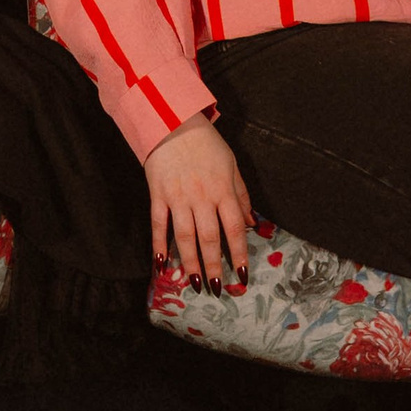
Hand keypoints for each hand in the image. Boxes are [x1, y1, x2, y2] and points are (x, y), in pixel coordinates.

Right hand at [145, 114, 251, 293]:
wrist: (173, 122)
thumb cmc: (206, 144)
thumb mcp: (232, 165)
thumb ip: (241, 195)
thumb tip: (252, 223)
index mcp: (223, 190)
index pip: (234, 228)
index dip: (239, 253)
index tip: (243, 274)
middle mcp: (202, 197)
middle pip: (210, 237)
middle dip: (214, 265)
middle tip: (216, 288)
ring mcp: (178, 197)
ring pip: (184, 236)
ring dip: (190, 261)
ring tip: (195, 283)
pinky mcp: (158, 194)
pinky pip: (158, 224)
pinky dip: (159, 245)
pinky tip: (161, 264)